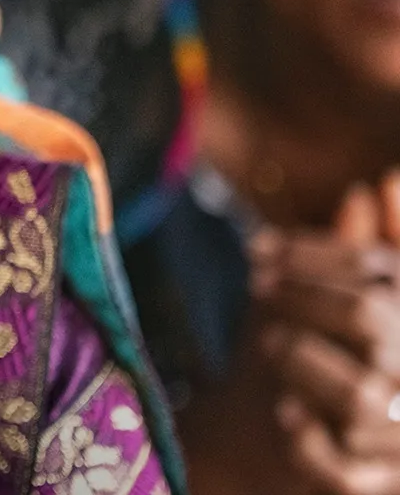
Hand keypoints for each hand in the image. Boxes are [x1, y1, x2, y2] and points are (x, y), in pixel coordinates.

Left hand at [256, 176, 399, 492]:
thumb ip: (385, 250)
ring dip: (301, 362)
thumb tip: (381, 180)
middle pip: (370, 321)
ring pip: (359, 398)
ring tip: (274, 344)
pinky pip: (344, 472)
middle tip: (259, 288)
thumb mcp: (387, 298)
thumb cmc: (368, 352)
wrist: (359, 437)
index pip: (377, 275)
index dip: (311, 253)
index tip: (256, 246)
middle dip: (302, 297)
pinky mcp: (384, 486)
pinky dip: (309, 443)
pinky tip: (287, 415)